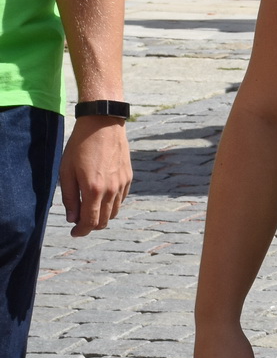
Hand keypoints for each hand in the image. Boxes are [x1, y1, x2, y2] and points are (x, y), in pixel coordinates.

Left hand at [58, 117, 131, 235]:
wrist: (103, 124)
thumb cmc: (80, 146)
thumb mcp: (67, 171)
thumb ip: (70, 197)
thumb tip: (72, 218)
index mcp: (93, 190)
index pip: (90, 222)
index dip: (81, 231)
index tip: (75, 233)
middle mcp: (111, 190)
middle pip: (104, 221)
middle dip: (91, 226)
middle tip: (80, 223)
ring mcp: (122, 184)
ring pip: (114, 212)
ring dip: (102, 217)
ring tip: (91, 210)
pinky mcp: (128, 178)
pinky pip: (121, 200)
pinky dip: (111, 205)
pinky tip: (102, 197)